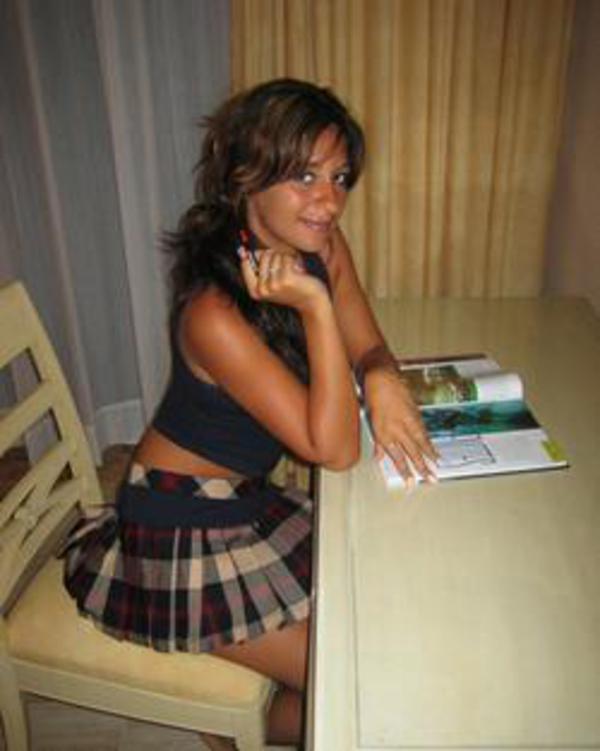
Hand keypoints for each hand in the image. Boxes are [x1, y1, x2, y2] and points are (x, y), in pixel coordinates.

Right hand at [238, 246, 326, 311]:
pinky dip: (293, 260)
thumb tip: (243, 250)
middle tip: (284, 269)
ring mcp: (273, 284)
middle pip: (262, 256)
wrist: (311, 302)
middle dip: (275, 257)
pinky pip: (286, 257)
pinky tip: (298, 271)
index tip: (267, 261)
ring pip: (275, 255)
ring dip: (286, 259)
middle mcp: (262, 289)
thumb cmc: (292, 288)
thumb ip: (258, 267)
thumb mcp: (270, 281)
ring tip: (292, 272)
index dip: (256, 256)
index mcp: (254, 292)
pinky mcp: (286, 278)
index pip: (245, 263)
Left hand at [364, 367, 437, 485]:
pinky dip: (429, 442)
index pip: (397, 458)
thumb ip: (378, 443)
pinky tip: (434, 450)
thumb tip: (379, 458)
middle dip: (422, 468)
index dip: (405, 472)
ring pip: (420, 443)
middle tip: (431, 480)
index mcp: (384, 433)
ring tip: (436, 468)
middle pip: (412, 453)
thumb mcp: (371, 421)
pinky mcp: (415, 413)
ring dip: (429, 457)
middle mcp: (397, 429)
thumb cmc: (373, 397)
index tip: (411, 484)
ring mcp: (407, 421)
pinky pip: (424, 431)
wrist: (382, 376)